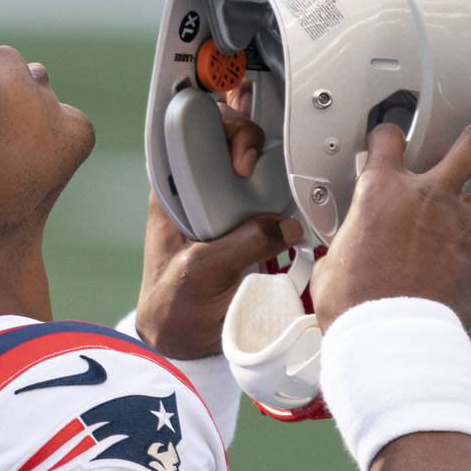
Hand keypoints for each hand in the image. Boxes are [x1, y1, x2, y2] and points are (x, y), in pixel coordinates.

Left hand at [135, 94, 301, 358]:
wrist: (182, 341)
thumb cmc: (175, 305)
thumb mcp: (204, 272)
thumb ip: (244, 245)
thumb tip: (285, 226)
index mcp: (172, 191)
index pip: (190, 133)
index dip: (216, 128)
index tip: (239, 156)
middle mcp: (195, 190)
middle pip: (225, 138)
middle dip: (247, 136)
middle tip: (255, 164)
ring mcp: (221, 204)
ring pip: (250, 162)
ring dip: (271, 157)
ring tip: (287, 159)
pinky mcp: (244, 222)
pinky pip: (267, 193)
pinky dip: (284, 187)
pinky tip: (298, 185)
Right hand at [311, 86, 470, 331]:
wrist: (388, 332)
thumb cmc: (354, 299)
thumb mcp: (333, 262)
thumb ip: (345, 247)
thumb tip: (338, 257)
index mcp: (382, 192)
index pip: (386, 142)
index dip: (387, 132)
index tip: (389, 131)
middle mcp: (428, 198)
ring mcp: (460, 227)